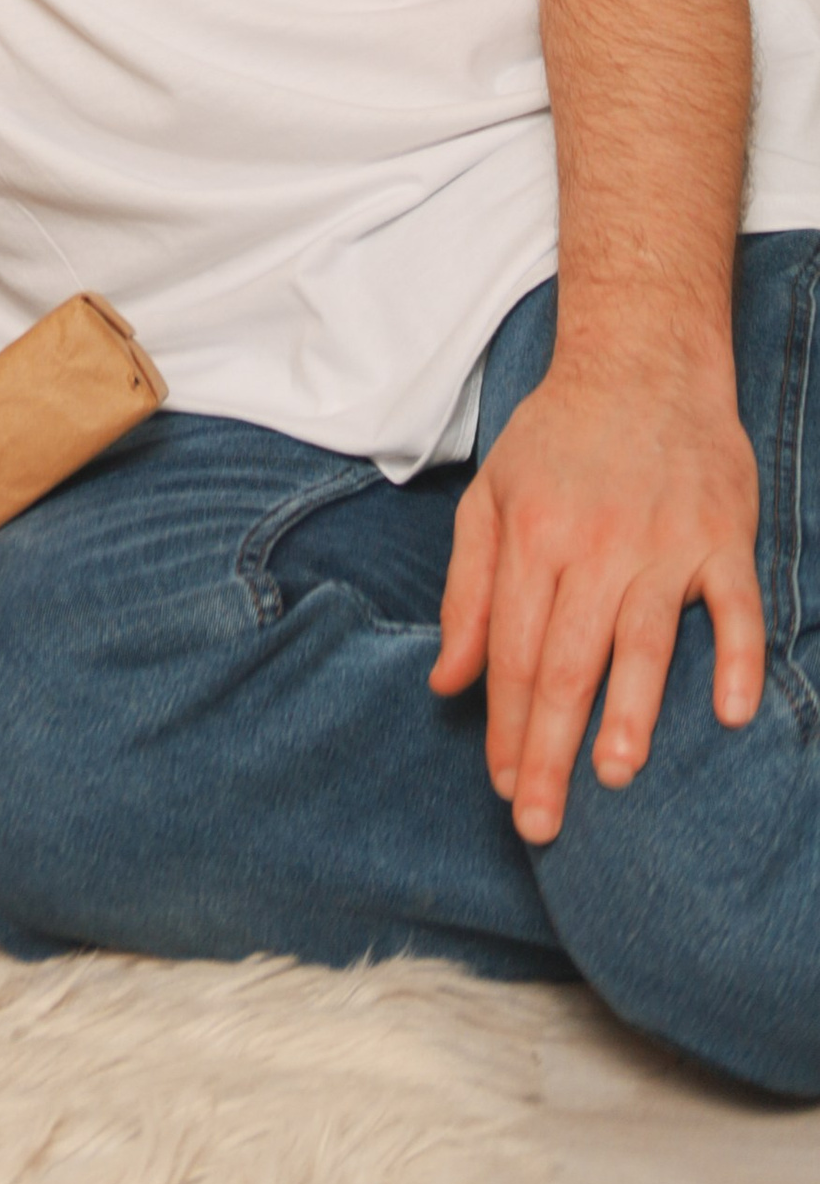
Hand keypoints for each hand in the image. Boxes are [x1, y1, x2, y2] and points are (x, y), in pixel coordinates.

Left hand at [429, 350, 763, 843]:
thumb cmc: (558, 439)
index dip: (507, 726)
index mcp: (532, 537)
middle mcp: (595, 544)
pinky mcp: (723, 537)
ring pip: (645, 640)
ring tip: (615, 775)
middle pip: (569, 662)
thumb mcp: (490, 497)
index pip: (515, 652)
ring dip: (630, 711)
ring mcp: (664, 542)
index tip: (503, 788)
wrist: (641, 362)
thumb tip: (448, 682)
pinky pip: (735, 608)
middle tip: (542, 821)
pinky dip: (735, 659)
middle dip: (551, 747)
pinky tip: (731, 713)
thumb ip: (467, 592)